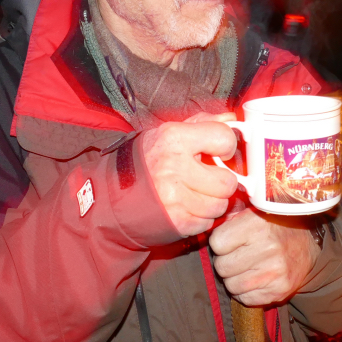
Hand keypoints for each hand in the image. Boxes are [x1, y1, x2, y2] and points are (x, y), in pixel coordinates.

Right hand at [139, 114, 239, 236]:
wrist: (111, 198)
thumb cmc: (144, 163)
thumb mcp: (168, 134)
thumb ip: (201, 123)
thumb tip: (231, 119)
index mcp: (174, 139)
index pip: (223, 138)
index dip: (227, 146)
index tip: (220, 152)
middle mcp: (174, 168)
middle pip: (227, 181)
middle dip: (221, 182)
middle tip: (207, 179)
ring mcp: (175, 198)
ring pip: (220, 205)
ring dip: (212, 202)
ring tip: (194, 194)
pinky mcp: (176, 222)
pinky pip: (207, 222)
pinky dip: (200, 218)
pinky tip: (185, 208)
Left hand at [208, 208, 319, 305]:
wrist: (308, 246)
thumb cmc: (273, 226)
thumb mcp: (253, 212)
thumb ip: (229, 215)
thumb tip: (206, 223)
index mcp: (257, 224)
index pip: (217, 243)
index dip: (221, 242)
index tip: (231, 240)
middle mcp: (267, 248)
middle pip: (221, 267)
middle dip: (226, 262)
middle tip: (239, 255)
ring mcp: (274, 272)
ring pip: (231, 286)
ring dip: (234, 278)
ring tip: (247, 267)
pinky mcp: (279, 291)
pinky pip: (245, 299)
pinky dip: (246, 292)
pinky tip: (255, 279)